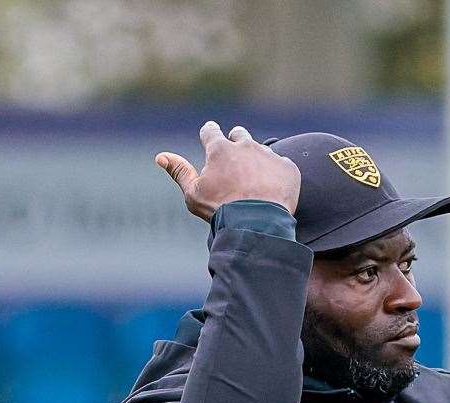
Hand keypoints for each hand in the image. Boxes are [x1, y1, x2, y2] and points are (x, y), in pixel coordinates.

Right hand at [155, 122, 301, 220]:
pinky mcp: (288, 168)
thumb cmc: (221, 211)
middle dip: (236, 144)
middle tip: (236, 163)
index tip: (210, 139)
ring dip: (257, 161)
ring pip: (262, 151)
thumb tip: (161, 156)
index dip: (209, 134)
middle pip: (239, 135)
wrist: (258, 224)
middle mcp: (246, 146)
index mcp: (220, 149)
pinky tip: (273, 191)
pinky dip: (277, 175)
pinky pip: (282, 166)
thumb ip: (180, 172)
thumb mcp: (193, 194)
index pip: (211, 131)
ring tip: (255, 183)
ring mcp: (269, 155)